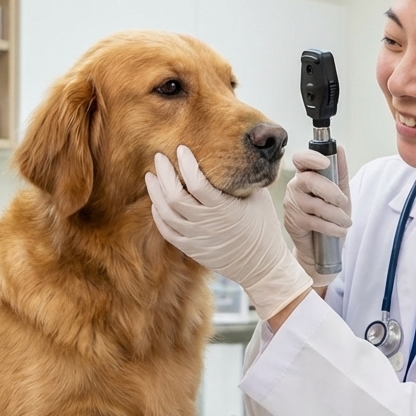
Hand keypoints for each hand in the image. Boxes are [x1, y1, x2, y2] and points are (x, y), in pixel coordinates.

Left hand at [145, 146, 313, 320]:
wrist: (262, 265)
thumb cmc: (263, 227)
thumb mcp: (260, 197)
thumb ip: (245, 176)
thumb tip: (239, 151)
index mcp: (224, 208)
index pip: (197, 182)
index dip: (186, 164)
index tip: (181, 149)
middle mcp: (206, 224)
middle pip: (174, 196)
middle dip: (164, 173)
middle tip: (159, 157)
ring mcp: (196, 238)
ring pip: (166, 213)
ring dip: (155, 192)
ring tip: (151, 176)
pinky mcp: (191, 249)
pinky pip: (167, 231)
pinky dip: (158, 215)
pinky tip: (156, 202)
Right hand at [283, 147, 350, 286]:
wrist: (322, 247)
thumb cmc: (330, 216)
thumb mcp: (341, 192)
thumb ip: (340, 172)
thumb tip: (339, 148)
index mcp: (306, 175)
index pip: (300, 159)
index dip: (310, 158)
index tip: (325, 163)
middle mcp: (295, 186)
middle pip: (309, 180)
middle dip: (330, 191)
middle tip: (343, 202)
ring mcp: (293, 204)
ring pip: (314, 204)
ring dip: (336, 214)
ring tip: (346, 222)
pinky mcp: (293, 222)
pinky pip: (315, 222)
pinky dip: (332, 227)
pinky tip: (340, 231)